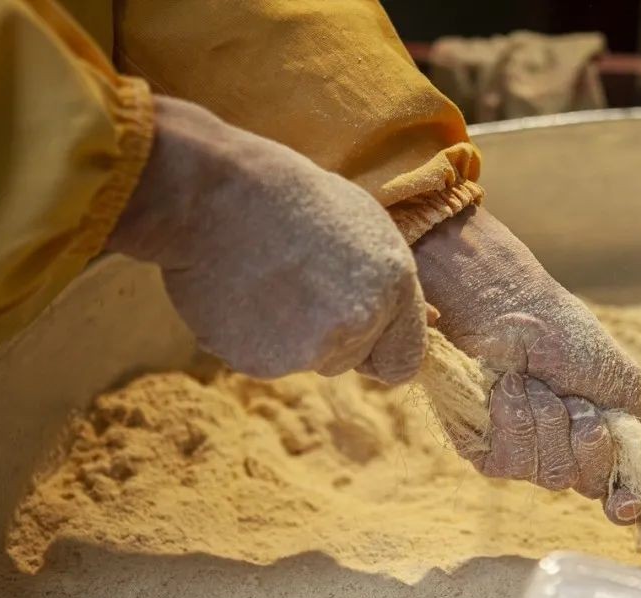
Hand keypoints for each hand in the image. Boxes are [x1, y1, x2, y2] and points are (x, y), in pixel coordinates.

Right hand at [108, 96, 425, 382]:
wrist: (211, 194)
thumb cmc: (288, 196)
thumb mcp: (363, 224)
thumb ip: (392, 282)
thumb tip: (430, 321)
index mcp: (394, 284)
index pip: (406, 360)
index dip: (382, 347)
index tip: (362, 330)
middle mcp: (362, 321)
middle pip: (355, 359)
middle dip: (335, 333)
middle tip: (300, 282)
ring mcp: (312, 346)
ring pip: (312, 360)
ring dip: (295, 334)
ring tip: (270, 279)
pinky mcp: (265, 360)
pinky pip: (269, 361)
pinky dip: (256, 338)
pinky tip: (244, 294)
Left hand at [413, 206, 640, 523]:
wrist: (513, 311)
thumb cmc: (568, 340)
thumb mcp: (620, 386)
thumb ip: (635, 438)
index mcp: (597, 446)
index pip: (615, 496)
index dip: (622, 505)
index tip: (623, 504)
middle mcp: (561, 457)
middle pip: (584, 482)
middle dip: (586, 436)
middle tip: (575, 399)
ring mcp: (522, 457)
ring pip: (549, 473)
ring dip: (550, 419)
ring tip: (538, 384)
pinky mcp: (484, 451)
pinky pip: (510, 461)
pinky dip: (517, 418)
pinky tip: (511, 390)